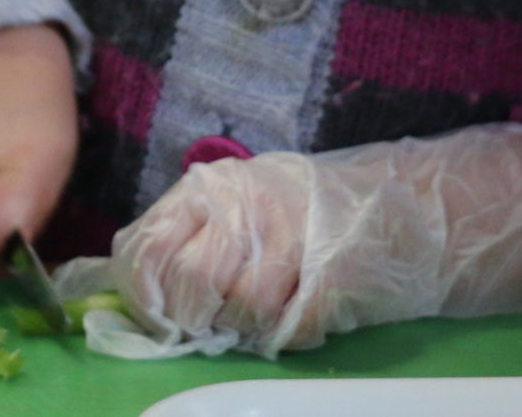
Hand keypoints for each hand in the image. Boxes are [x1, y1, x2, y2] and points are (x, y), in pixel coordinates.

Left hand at [109, 124, 521, 356]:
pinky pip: (286, 326)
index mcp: (207, 188)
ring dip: (244, 327)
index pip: (147, 245)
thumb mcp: (230, 204)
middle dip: (195, 316)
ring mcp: (288, 237)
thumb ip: (183, 234)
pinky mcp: (328, 275)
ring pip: (240, 309)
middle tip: (212, 322)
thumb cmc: (298, 211)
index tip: (154, 317)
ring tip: (261, 310)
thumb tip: (127, 284)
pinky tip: (296, 311)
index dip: (142, 293)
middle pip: (190, 281)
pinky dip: (285, 333)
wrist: (394, 207)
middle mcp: (241, 206)